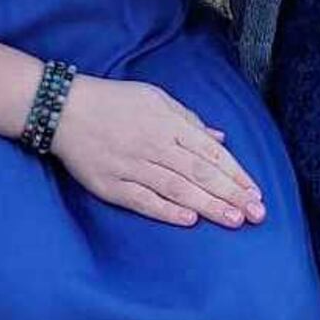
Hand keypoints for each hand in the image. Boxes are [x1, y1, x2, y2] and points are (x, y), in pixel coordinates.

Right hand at [47, 74, 267, 228]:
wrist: (62, 108)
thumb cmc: (113, 101)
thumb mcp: (155, 98)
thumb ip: (189, 120)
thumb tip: (220, 139)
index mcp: (167, 123)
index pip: (210, 152)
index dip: (236, 173)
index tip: (256, 192)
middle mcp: (153, 145)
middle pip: (200, 172)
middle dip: (231, 194)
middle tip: (256, 214)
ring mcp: (131, 166)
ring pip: (177, 188)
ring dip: (208, 205)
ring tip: (233, 220)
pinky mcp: (110, 184)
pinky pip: (143, 200)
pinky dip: (167, 210)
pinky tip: (190, 220)